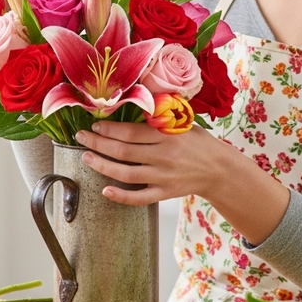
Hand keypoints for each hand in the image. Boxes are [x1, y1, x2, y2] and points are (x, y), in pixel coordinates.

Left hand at [74, 121, 222, 205]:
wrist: (220, 169)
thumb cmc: (197, 142)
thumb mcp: (182, 122)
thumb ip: (158, 117)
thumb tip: (133, 103)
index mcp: (167, 134)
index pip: (131, 132)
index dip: (109, 129)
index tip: (95, 124)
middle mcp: (164, 156)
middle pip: (123, 151)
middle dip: (98, 143)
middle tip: (81, 137)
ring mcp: (163, 176)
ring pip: (127, 174)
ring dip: (103, 166)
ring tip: (87, 158)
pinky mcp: (165, 193)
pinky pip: (140, 198)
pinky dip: (122, 196)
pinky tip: (106, 191)